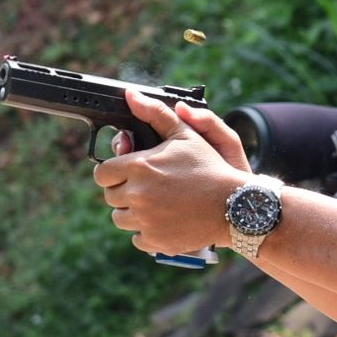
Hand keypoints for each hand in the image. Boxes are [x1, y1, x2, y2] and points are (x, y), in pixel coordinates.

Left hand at [93, 88, 251, 254]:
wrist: (234, 205)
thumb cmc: (210, 167)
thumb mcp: (185, 135)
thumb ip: (155, 113)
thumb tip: (130, 95)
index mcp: (138, 167)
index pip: (102, 173)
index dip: (113, 172)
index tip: (127, 173)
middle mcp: (137, 194)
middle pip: (110, 197)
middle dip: (124, 192)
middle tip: (147, 188)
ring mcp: (145, 220)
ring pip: (120, 219)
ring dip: (133, 213)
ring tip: (156, 205)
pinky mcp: (155, 241)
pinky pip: (137, 239)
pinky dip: (148, 232)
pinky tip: (165, 222)